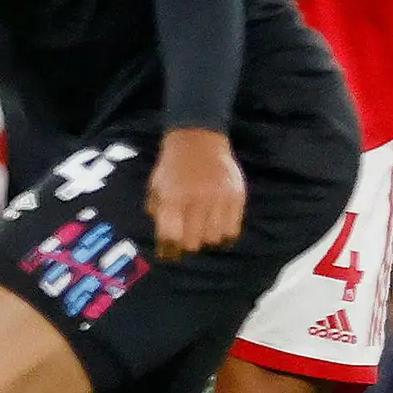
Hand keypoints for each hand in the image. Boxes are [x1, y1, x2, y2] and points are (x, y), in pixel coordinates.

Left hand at [146, 127, 244, 258]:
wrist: (198, 139)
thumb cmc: (172, 166)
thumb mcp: (155, 186)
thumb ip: (158, 213)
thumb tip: (164, 243)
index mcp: (172, 197)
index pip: (171, 236)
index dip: (168, 249)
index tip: (168, 253)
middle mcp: (197, 199)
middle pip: (193, 242)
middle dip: (186, 245)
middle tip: (184, 239)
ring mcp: (219, 198)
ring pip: (214, 238)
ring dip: (206, 239)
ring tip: (201, 231)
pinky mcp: (237, 196)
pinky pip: (233, 229)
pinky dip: (224, 235)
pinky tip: (217, 229)